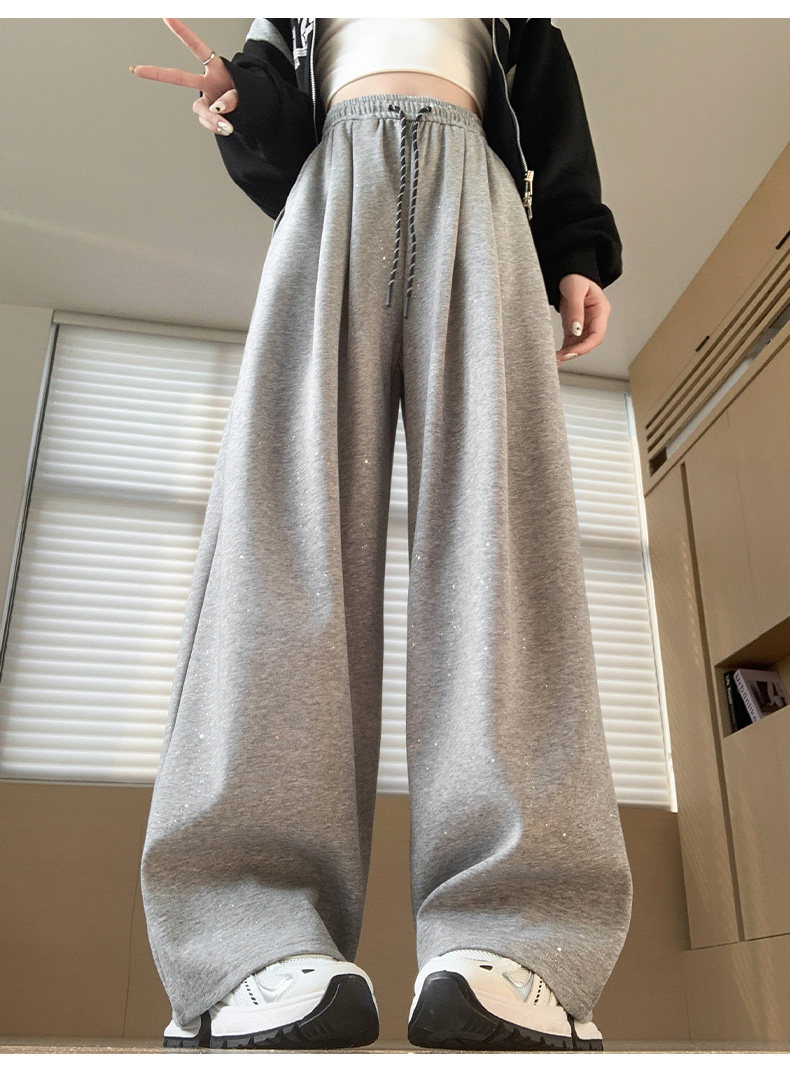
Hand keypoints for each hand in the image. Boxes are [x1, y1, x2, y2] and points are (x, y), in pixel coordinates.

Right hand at [129, 18, 239, 135]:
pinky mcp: (205, 115)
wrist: (251, 113)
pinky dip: (218, 127)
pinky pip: (208, 123)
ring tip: (228, 125)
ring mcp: (204, 99)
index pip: (197, 48)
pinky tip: (227, 126)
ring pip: (201, 111)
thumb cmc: (248, 96)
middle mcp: (206, 82)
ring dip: (213, 119)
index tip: (167, 16)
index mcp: (216, 68)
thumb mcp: (245, 94)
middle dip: (157, 73)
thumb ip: (231, 100)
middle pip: (179, 77)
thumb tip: (216, 109)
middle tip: (136, 69)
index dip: (183, 33)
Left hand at [555, 274, 610, 366]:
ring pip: (579, 345)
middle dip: (575, 352)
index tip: (571, 352)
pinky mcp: (574, 326)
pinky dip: (564, 349)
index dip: (585, 346)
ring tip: (554, 360)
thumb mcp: (575, 290)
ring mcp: (585, 324)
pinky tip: (555, 355)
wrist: (569, 273)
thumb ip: (576, 309)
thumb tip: (576, 330)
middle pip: (588, 342)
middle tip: (559, 359)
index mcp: (600, 311)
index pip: (597, 335)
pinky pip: (571, 342)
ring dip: (568, 353)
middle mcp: (595, 320)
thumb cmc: (575, 277)